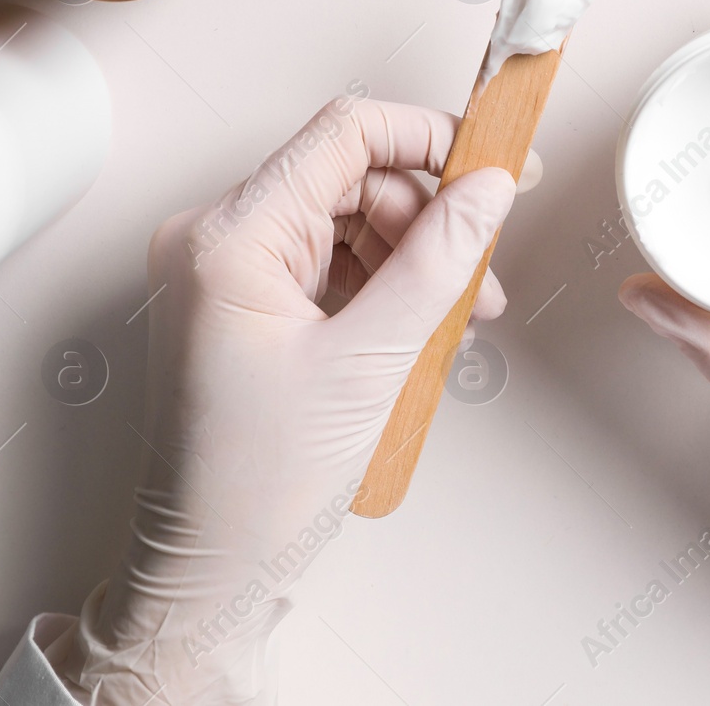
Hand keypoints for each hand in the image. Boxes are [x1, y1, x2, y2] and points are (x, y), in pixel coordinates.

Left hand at [48, 95, 516, 705]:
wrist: (209, 576)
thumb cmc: (259, 484)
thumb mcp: (369, 363)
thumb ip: (437, 262)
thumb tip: (490, 187)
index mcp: (227, 238)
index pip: (345, 134)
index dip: (432, 138)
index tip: (500, 162)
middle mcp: (217, 240)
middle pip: (352, 179)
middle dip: (431, 215)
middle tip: (489, 263)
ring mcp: (229, 275)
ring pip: (350, 222)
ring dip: (416, 256)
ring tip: (464, 314)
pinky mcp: (247, 308)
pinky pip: (333, 265)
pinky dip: (387, 287)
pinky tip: (426, 329)